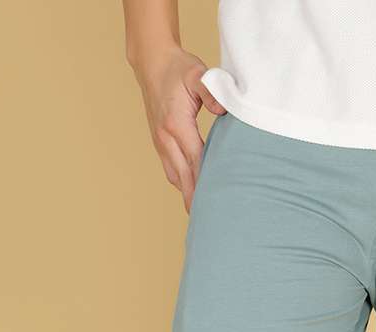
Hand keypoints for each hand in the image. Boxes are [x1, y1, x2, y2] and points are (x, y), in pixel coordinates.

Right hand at [132, 47, 224, 211]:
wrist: (152, 62)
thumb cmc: (178, 68)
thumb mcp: (196, 73)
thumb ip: (210, 90)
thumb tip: (222, 109)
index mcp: (176, 125)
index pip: (196, 162)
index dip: (207, 185)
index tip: (217, 205)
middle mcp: (166, 139)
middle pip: (184, 178)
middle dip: (197, 201)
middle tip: (212, 225)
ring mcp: (161, 143)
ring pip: (176, 178)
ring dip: (188, 197)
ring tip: (204, 219)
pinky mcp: (161, 144)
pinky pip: (172, 172)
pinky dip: (183, 186)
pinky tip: (194, 197)